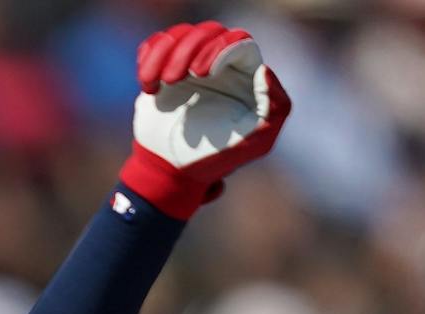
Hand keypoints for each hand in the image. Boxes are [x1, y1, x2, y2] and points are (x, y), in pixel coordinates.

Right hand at [120, 20, 290, 219]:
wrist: (171, 170)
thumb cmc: (215, 158)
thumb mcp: (256, 142)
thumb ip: (276, 108)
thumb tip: (263, 71)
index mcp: (245, 75)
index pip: (238, 41)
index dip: (220, 49)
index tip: (203, 73)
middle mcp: (220, 64)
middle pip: (209, 32)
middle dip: (188, 50)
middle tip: (175, 79)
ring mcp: (190, 64)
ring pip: (180, 34)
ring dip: (164, 56)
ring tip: (153, 89)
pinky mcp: (164, 68)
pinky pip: (156, 43)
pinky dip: (148, 59)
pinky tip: (148, 87)